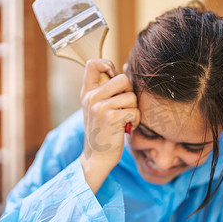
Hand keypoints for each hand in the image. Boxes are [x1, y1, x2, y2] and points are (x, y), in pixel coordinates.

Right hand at [79, 59, 139, 192]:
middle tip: (125, 105)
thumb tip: (126, 66)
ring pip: (131, 96)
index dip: (108, 65)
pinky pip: (134, 111)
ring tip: (126, 119)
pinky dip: (135, 120)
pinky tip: (127, 127)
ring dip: (134, 109)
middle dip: (130, 92)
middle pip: (122, 78)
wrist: (96, 157)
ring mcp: (100, 107)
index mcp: (87, 92)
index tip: (113, 79)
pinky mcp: (111, 118)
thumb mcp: (98, 107)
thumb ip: (108, 89)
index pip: (93, 64)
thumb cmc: (103, 131)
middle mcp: (91, 97)